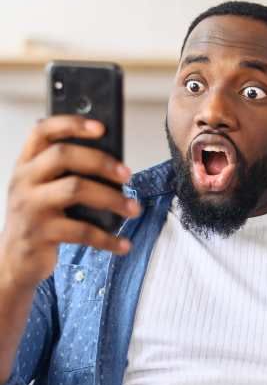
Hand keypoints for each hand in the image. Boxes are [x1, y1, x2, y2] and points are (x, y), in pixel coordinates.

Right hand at [0, 116, 140, 288]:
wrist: (14, 260)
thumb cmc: (40, 217)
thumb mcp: (45, 190)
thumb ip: (69, 173)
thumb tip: (116, 166)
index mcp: (26, 164)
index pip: (42, 132)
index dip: (71, 124)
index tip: (101, 127)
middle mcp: (23, 180)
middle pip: (62, 155)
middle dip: (101, 161)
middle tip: (127, 174)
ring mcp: (29, 207)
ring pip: (75, 189)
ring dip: (112, 198)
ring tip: (134, 208)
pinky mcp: (39, 234)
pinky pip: (81, 231)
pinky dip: (107, 238)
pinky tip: (123, 244)